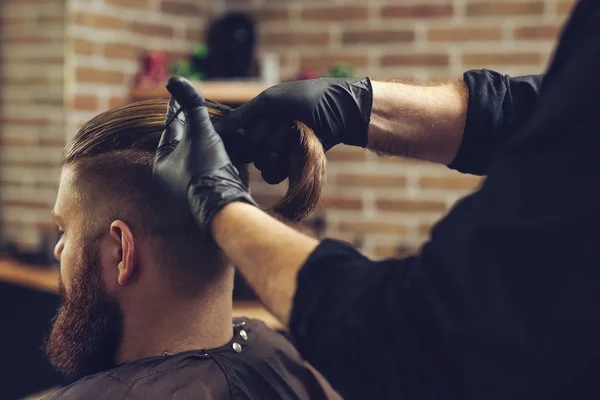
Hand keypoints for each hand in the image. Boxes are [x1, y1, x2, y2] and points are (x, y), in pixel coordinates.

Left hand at [153, 76, 256, 234]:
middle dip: (201, 123)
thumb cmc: (205, 168)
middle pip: (189, 139)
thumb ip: (191, 105)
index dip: (179, 108)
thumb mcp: (199, 131)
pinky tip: (235, 143)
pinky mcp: (210, 188)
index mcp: (162, 161)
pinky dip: (223, 152)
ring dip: (215, 138)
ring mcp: (192, 183)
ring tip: (225, 123)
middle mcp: (174, 174)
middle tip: (206, 106)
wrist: (225, 204)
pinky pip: (214, 163)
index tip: (182, 93)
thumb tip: (175, 79)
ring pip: (203, 151)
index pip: (171, 127)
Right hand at [214, 77, 372, 183]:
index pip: (236, 134)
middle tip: (283, 123)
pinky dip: (280, 168)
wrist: (342, 113)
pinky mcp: (292, 164)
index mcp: (258, 117)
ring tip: (292, 137)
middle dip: (265, 138)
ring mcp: (279, 150)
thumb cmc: (307, 99)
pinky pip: (275, 175)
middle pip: (249, 150)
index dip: (239, 136)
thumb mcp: (271, 101)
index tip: (248, 131)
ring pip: (261, 163)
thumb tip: (216, 130)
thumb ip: (243, 115)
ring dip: (276, 151)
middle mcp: (266, 134)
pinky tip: (291, 156)